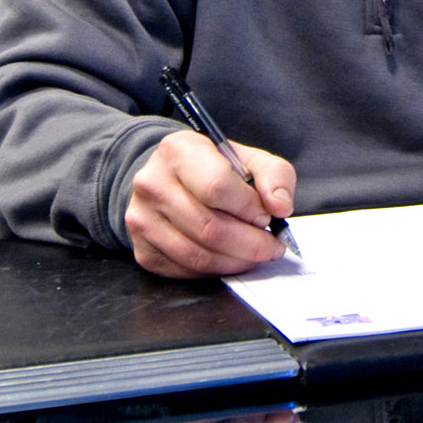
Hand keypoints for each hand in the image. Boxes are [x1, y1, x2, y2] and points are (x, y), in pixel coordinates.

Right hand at [125, 130, 295, 277]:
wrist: (169, 180)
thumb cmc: (212, 169)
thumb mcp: (247, 159)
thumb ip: (274, 175)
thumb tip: (280, 207)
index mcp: (178, 151)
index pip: (217, 186)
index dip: (249, 208)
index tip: (266, 217)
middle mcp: (152, 183)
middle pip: (209, 228)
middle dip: (250, 244)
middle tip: (270, 246)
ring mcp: (142, 219)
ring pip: (197, 256)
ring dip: (236, 262)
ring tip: (254, 254)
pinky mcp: (142, 250)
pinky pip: (185, 271)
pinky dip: (215, 271)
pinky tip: (230, 259)